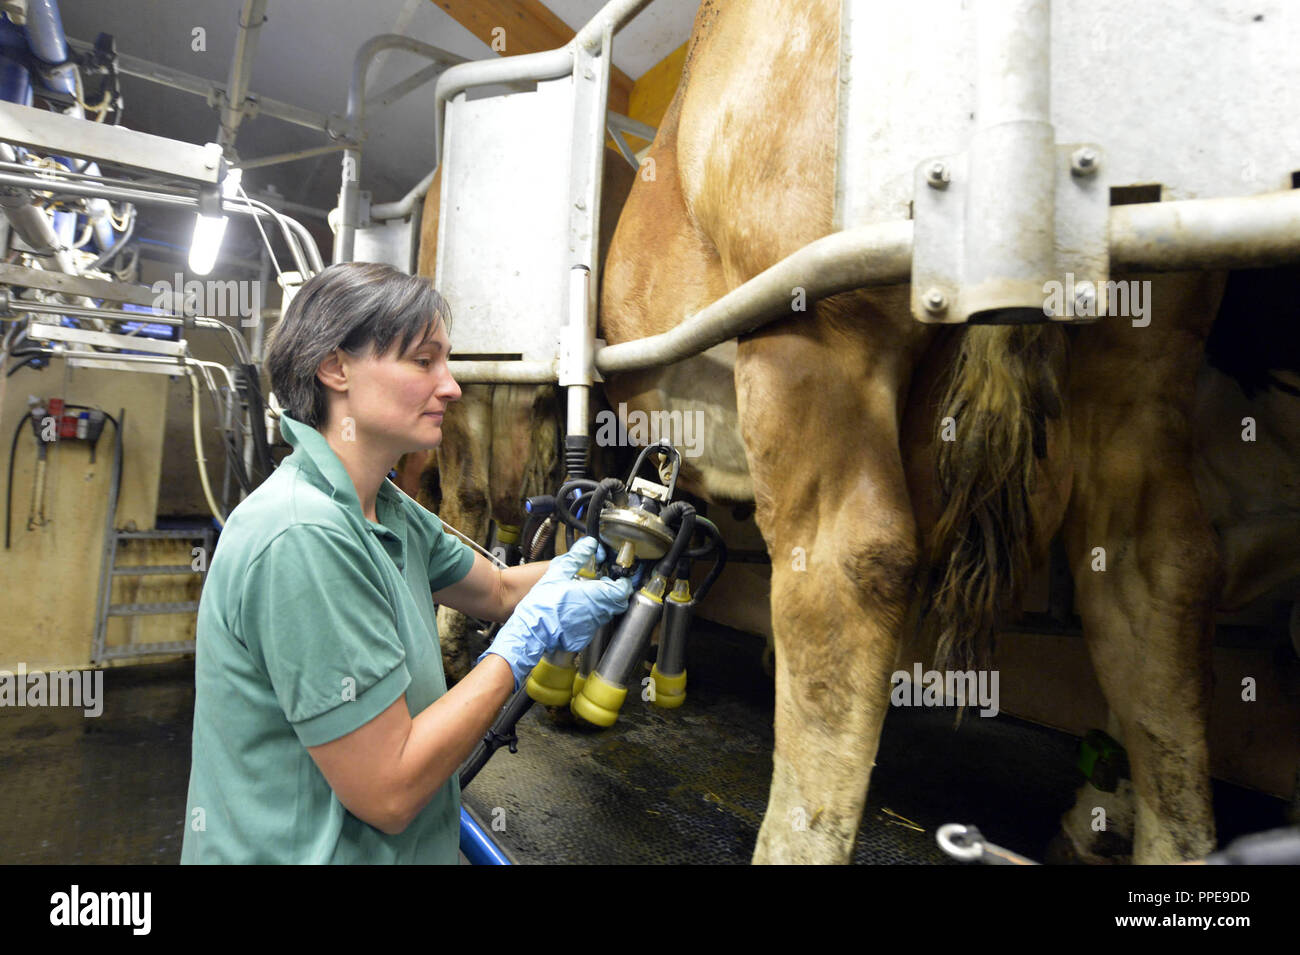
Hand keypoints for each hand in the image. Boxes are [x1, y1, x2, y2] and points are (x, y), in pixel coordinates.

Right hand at [477, 536, 633, 689]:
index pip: (623, 590)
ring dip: (602, 603)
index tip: (618, 578)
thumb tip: (589, 544)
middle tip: (604, 584)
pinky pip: (593, 624)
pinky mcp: (584, 637)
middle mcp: (598, 613)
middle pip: (618, 603)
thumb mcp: (558, 573)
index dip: (623, 582)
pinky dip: (590, 616)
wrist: (530, 631)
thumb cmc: (542, 605)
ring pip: (606, 614)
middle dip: (614, 592)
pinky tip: (576, 609)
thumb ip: (577, 557)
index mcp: (595, 596)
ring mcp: (591, 627)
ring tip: (588, 595)